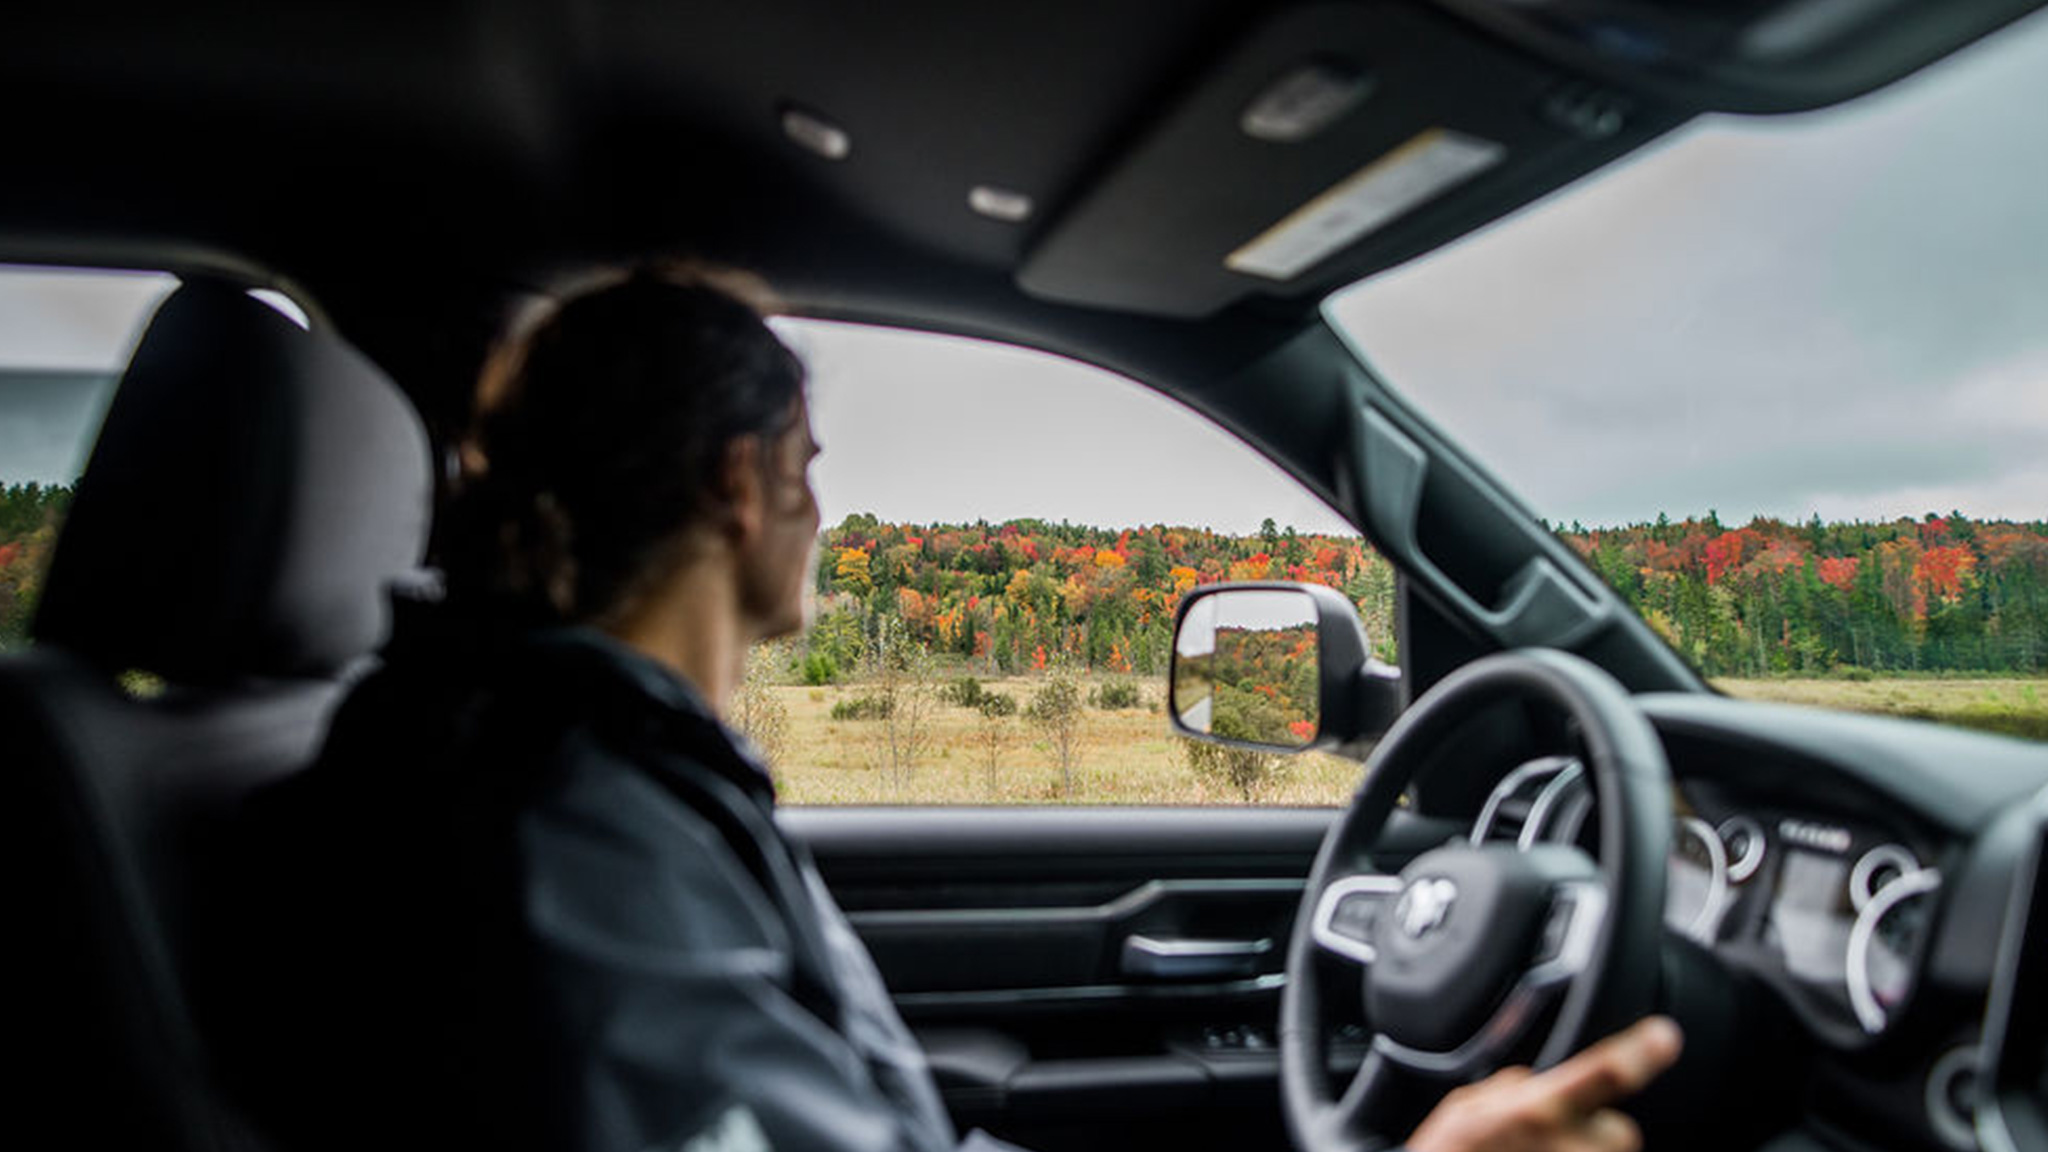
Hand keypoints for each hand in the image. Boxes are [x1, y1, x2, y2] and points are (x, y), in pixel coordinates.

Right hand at [1406, 1017, 1682, 1151]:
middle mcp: (1567, 1148)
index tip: (1664, 1035)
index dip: (1637, 1053)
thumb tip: (1535, 1082)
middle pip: (1619, 1129)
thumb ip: (1508, 1090)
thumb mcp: (1463, 1111)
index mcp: (1536, 1113)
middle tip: (1548, 1137)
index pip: (1602, 1074)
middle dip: (1593, 1130)